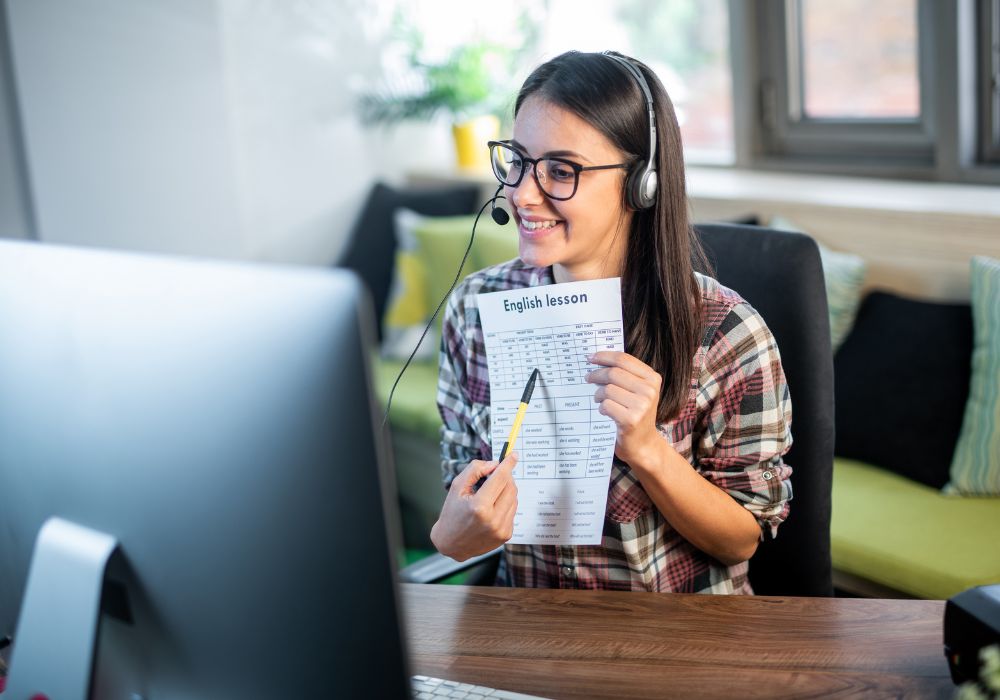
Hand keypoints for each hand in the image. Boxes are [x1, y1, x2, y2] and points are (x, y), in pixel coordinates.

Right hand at [430, 453, 518, 560]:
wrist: (451, 543)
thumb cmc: (452, 513)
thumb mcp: (457, 487)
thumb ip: (475, 470)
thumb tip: (495, 464)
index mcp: (479, 507)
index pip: (500, 479)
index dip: (508, 464)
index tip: (514, 454)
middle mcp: (493, 519)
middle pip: (510, 487)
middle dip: (506, 476)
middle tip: (497, 473)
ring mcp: (501, 529)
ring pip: (514, 499)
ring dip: (506, 490)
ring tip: (491, 493)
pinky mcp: (506, 535)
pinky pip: (512, 511)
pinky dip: (505, 504)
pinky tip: (493, 507)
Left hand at [586, 351, 662, 468]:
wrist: (643, 444)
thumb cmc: (635, 413)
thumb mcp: (637, 391)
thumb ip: (624, 374)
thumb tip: (596, 359)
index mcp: (652, 378)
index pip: (624, 359)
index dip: (604, 356)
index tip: (590, 358)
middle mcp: (649, 390)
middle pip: (614, 373)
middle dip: (596, 374)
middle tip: (588, 378)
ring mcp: (642, 406)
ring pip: (608, 389)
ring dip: (598, 394)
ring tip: (599, 400)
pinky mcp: (631, 420)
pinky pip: (606, 405)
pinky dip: (601, 408)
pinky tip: (605, 412)